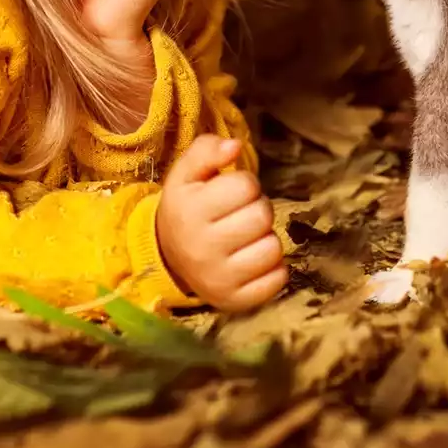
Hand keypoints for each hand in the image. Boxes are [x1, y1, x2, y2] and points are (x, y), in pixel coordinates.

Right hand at [156, 134, 286, 311]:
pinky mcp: (234, 301)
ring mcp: (218, 279)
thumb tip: (235, 146)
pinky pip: (278, 279)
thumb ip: (207, 149)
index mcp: (189, 211)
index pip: (246, 186)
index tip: (230, 194)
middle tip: (240, 216)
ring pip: (273, 248)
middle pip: (262, 215)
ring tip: (246, 238)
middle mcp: (201, 248)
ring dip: (265, 238)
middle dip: (257, 209)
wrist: (169, 258)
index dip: (244, 185)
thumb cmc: (187, 208)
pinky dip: (272, 268)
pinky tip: (252, 260)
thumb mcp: (187, 173)